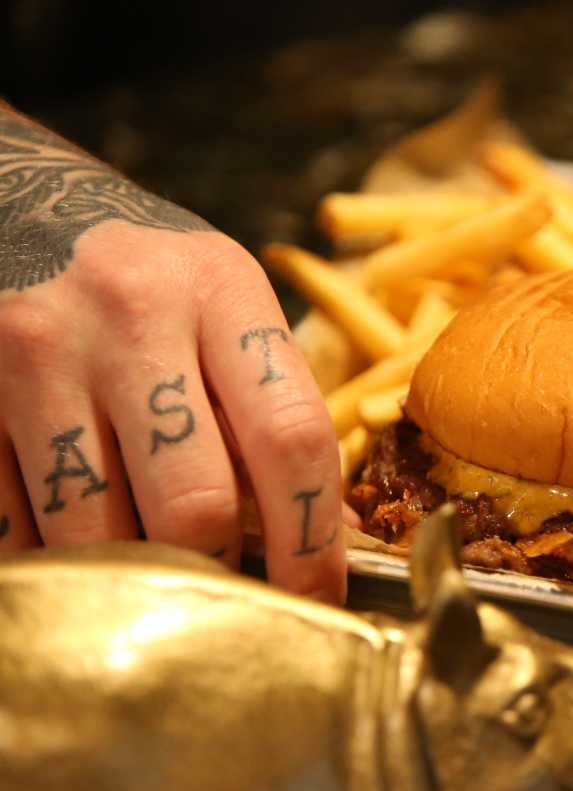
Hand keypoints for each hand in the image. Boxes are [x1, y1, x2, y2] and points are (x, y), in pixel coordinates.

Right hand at [0, 106, 346, 601]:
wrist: (11, 194)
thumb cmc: (146, 275)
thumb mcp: (223, 304)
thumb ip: (268, 405)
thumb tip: (324, 537)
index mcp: (219, 291)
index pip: (293, 438)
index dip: (312, 539)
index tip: (318, 596)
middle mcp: (129, 316)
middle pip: (195, 505)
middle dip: (219, 568)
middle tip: (225, 580)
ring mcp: (37, 355)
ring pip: (97, 533)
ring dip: (133, 575)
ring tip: (150, 564)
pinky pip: (14, 526)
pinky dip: (52, 557)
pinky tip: (74, 539)